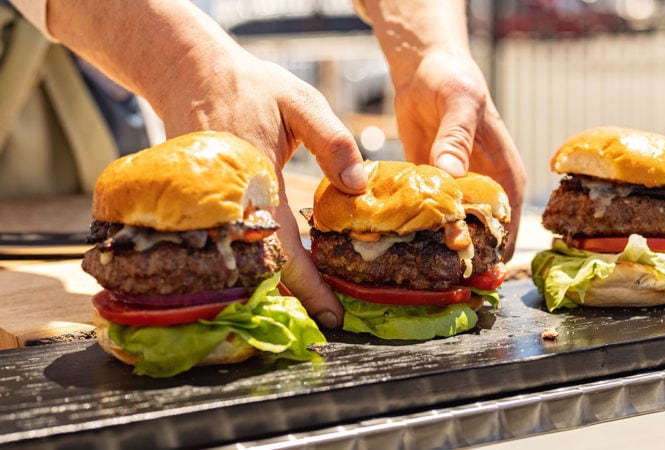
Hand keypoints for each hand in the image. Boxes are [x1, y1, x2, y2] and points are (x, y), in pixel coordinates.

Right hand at [161, 50, 366, 327]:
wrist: (188, 73)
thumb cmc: (250, 86)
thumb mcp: (301, 102)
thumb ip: (332, 141)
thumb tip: (358, 186)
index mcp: (258, 180)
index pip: (285, 247)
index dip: (310, 286)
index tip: (333, 316)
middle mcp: (230, 202)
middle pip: (260, 266)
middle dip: (294, 298)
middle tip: (327, 321)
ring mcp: (210, 207)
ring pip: (243, 260)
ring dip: (274, 285)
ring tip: (309, 306)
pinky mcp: (203, 206)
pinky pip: (230, 244)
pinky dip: (255, 262)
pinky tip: (278, 272)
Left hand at [393, 51, 525, 260]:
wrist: (424, 70)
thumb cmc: (453, 80)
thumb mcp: (459, 104)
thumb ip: (456, 138)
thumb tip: (452, 173)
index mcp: (504, 175)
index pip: (506, 224)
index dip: (494, 251)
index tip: (475, 274)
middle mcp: (482, 189)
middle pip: (478, 236)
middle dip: (461, 259)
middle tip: (438, 280)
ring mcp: (454, 192)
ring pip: (449, 230)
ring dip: (435, 249)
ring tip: (414, 270)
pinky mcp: (428, 189)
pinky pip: (423, 216)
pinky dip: (413, 231)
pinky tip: (395, 245)